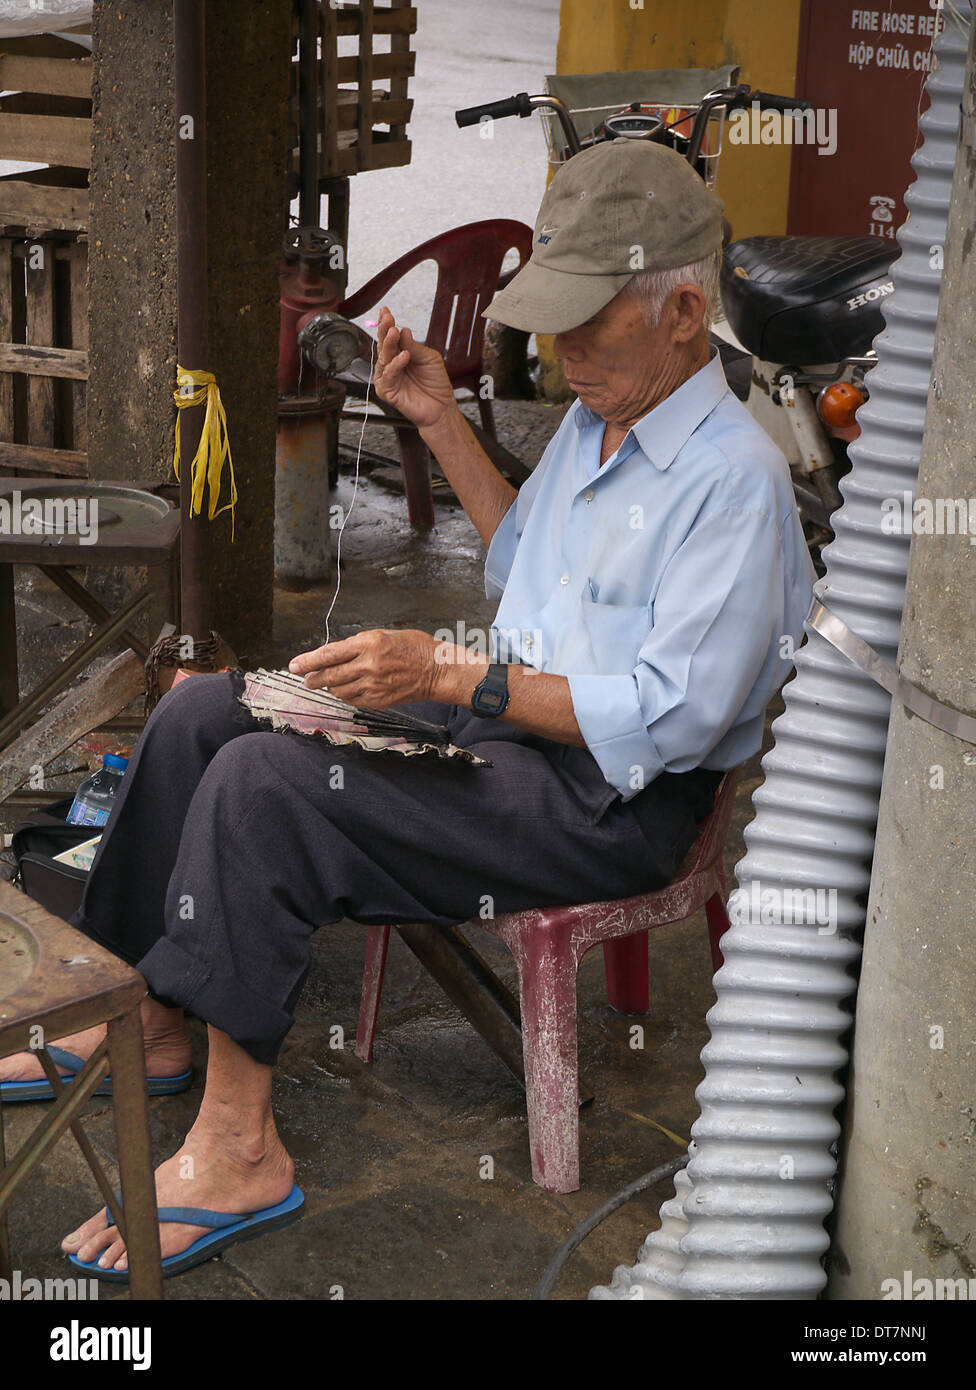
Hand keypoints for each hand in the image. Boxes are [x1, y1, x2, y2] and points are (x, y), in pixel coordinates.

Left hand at [288, 629, 440, 706]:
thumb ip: (359, 644)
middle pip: (329, 676)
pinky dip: (344, 696)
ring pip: (338, 690)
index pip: (329, 654)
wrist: (437, 670)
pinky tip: (345, 691)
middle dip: (312, 678)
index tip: (294, 665)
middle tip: (305, 679)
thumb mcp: (385, 635)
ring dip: (329, 688)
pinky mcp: (379, 700)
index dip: (307, 661)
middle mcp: (368, 665)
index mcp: (369, 644)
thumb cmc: (415, 648)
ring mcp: (373, 685)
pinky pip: (352, 700)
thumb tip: (336, 654)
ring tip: (326, 685)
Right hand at [374, 306, 456, 430]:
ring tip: (395, 332)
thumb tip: (402, 330)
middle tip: (388, 319)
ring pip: (383, 358)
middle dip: (385, 330)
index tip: (385, 311)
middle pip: (384, 345)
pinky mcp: (387, 391)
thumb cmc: (436, 383)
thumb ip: (415, 346)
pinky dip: (395, 366)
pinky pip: (388, 376)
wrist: (442, 406)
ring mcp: (388, 378)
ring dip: (389, 344)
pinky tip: (404, 356)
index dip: (386, 324)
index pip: (390, 337)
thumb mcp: (429, 359)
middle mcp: (391, 365)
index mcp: (400, 354)